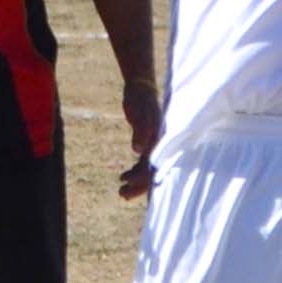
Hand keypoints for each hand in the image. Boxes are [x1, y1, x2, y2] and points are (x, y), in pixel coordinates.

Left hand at [118, 77, 161, 199]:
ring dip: (135, 182)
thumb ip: (141, 131)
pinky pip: (143, 162)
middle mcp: (160, 145)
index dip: (142, 178)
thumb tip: (138, 150)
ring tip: (121, 192)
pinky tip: (123, 177)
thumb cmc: (141, 99)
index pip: (154, 165)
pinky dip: (134, 171)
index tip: (128, 184)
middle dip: (138, 186)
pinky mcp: (147, 142)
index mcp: (160, 140)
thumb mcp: (140, 114)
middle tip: (122, 194)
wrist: (141, 87)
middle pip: (152, 172)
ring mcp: (154, 145)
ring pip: (147, 169)